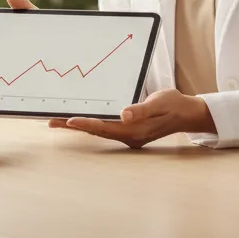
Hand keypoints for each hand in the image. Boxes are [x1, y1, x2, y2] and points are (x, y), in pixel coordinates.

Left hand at [49, 88, 214, 148]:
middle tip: (50, 121)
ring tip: (57, 120)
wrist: (188, 113)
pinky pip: (104, 128)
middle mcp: (128, 135)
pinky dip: (90, 123)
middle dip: (73, 126)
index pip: (103, 127)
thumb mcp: (159, 103)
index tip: (68, 121)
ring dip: (79, 125)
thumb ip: (140, 110)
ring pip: (98, 130)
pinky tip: (80, 119)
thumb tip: (123, 115)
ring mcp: (128, 134)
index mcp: (133, 130)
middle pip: (95, 131)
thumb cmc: (174, 105)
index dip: (85, 124)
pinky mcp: (128, 130)